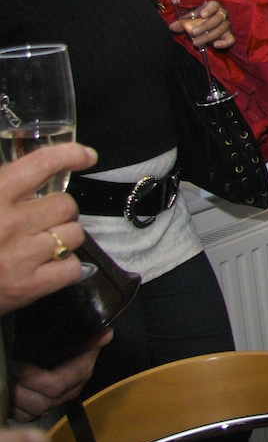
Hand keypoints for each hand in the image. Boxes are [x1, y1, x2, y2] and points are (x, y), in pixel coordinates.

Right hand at [0, 143, 95, 315]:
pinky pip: (71, 267)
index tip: (85, 156)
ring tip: (40, 242)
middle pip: (66, 205)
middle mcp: (9, 224)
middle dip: (58, 210)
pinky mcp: (27, 286)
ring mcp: (20, 257)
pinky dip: (63, 266)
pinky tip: (44, 265)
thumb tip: (31, 170)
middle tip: (41, 218)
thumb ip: (3, 184)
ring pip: (73, 235)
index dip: (70, 155)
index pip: (43, 164)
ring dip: (62, 237)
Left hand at [10, 330, 108, 421]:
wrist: (64, 349)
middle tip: (9, 373)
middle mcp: (70, 390)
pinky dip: (16, 410)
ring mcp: (56, 401)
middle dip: (22, 391)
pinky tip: (11, 396)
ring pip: (34, 412)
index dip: (35, 379)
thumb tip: (107, 334)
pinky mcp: (43, 407)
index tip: (19, 365)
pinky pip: (27, 417)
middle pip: (44, 402)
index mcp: (80, 373)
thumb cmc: (71, 342)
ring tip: (9, 383)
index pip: (57, 385)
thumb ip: (92, 337)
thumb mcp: (80, 337)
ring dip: (17, 400)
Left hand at [168, 0, 233, 50]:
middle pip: (217, 19)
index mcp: (214, 5)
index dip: (209, 10)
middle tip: (193, 32)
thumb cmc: (199, 18)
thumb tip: (172, 27)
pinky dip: (224, 43)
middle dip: (205, 26)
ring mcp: (227, 25)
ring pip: (221, 30)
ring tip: (196, 42)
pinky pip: (231, 39)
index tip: (201, 15)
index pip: (214, 5)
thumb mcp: (190, 18)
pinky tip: (215, 45)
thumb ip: (182, 22)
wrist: (208, 25)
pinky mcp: (229, 35)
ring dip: (208, 36)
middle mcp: (222, 14)